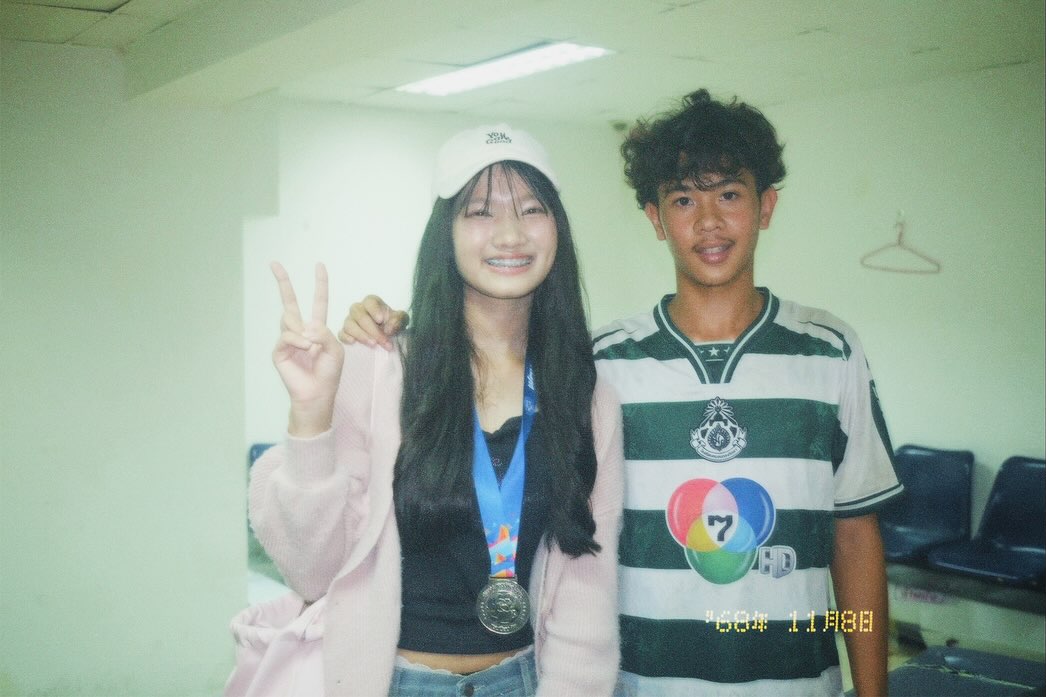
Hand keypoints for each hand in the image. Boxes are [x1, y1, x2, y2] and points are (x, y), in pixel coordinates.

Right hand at [271, 261, 344, 436]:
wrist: (317, 393)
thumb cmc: (328, 372)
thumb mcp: (335, 349)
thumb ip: (324, 333)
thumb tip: (304, 326)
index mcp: (317, 328)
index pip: (318, 302)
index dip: (320, 284)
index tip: (320, 266)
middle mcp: (301, 330)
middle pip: (290, 302)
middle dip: (283, 282)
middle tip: (274, 263)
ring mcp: (289, 340)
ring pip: (289, 319)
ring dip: (303, 332)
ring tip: (310, 348)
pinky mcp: (279, 350)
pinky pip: (287, 336)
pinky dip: (298, 341)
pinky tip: (304, 350)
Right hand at [337, 294, 408, 350]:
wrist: (387, 337)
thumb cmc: (393, 325)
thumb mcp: (402, 321)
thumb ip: (398, 320)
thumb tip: (388, 329)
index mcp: (372, 303)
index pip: (370, 301)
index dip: (374, 310)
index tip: (381, 320)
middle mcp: (359, 309)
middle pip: (359, 314)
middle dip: (372, 329)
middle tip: (382, 340)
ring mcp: (350, 321)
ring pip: (349, 324)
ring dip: (361, 334)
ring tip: (373, 344)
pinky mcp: (345, 332)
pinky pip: (341, 333)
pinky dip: (346, 337)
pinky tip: (353, 342)